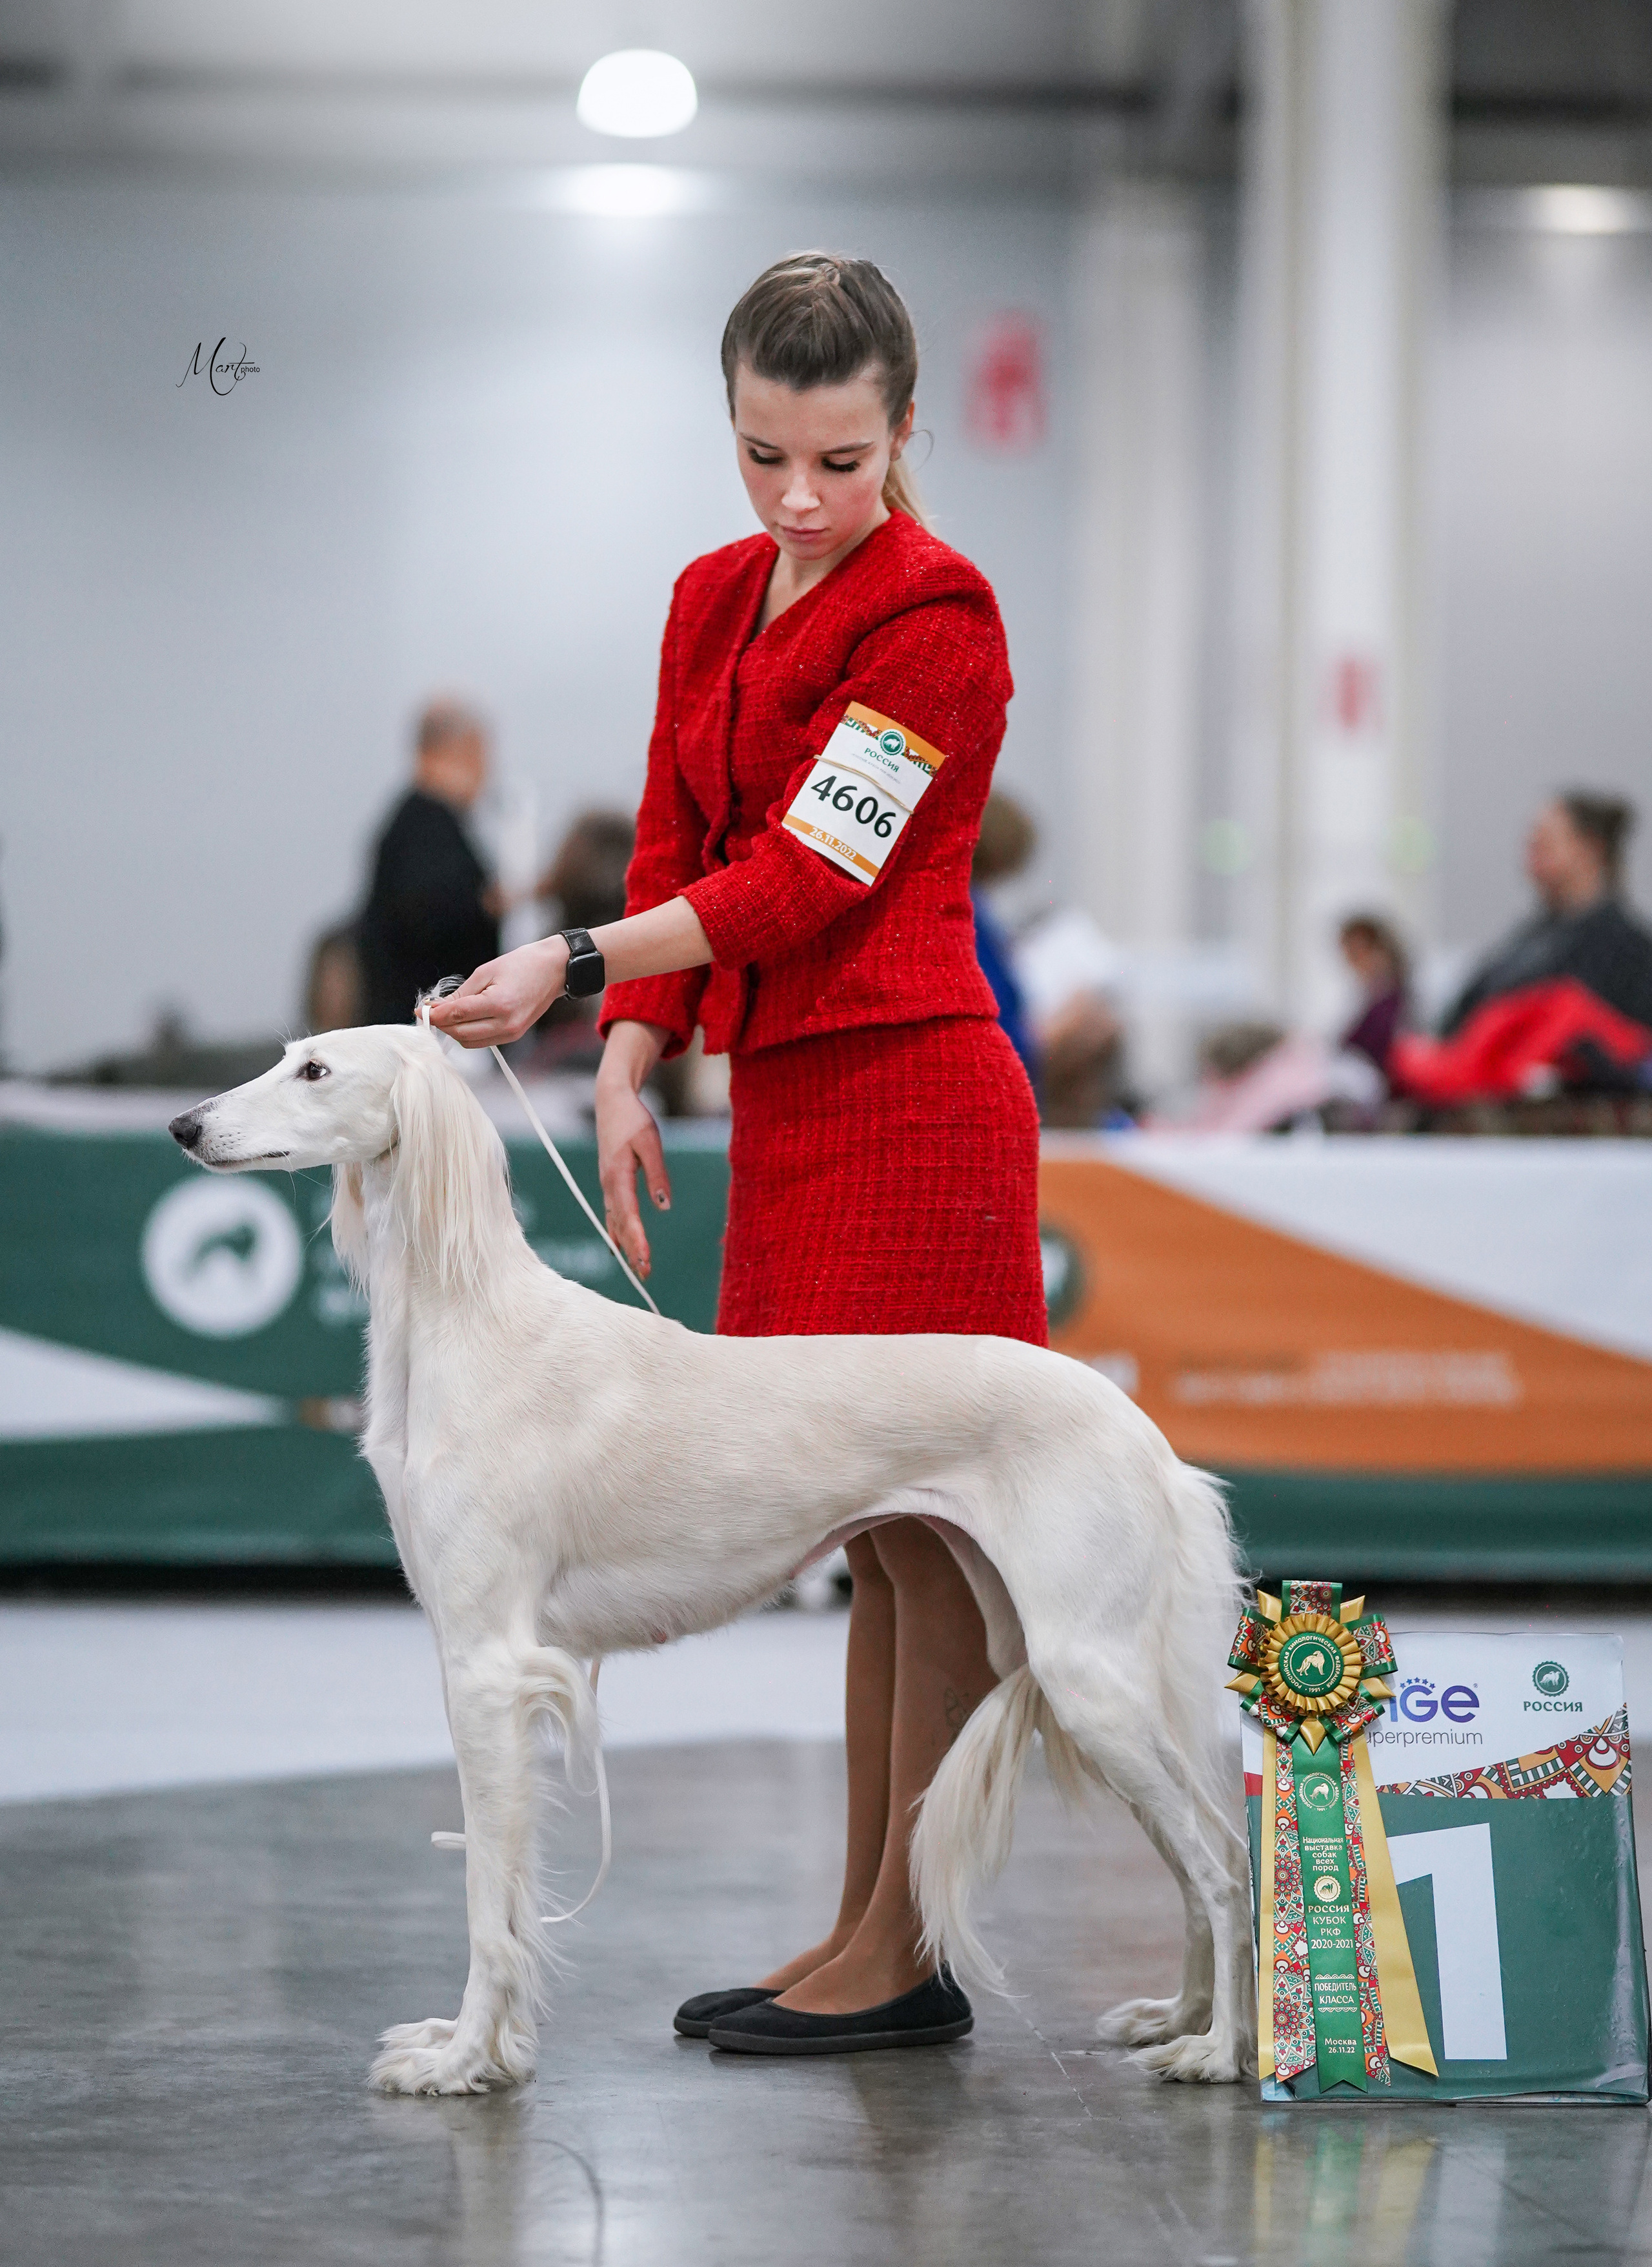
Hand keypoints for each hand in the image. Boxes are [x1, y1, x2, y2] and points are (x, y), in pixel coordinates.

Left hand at [427, 937, 566, 1046]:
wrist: (554, 970)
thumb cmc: (522, 964)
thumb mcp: (486, 972)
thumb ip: (460, 994)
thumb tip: (436, 1008)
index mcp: (499, 1004)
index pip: (456, 1015)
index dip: (434, 1015)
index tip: (420, 1010)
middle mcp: (506, 1024)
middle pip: (460, 1034)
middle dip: (442, 1024)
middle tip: (430, 1012)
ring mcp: (511, 1033)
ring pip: (469, 1042)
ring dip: (454, 1031)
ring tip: (446, 1015)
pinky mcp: (514, 1035)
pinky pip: (482, 1041)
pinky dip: (468, 1032)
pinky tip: (464, 1019)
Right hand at [596, 1030, 670, 1277]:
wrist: (611, 1101)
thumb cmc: (633, 1119)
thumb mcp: (650, 1142)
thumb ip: (657, 1174)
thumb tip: (664, 1206)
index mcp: (618, 1176)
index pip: (628, 1216)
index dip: (637, 1240)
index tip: (645, 1260)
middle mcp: (609, 1185)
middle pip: (620, 1225)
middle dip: (632, 1251)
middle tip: (645, 1275)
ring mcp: (607, 1184)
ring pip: (615, 1221)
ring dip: (626, 1245)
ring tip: (638, 1268)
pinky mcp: (610, 1182)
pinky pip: (612, 1213)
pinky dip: (617, 1231)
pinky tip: (620, 1246)